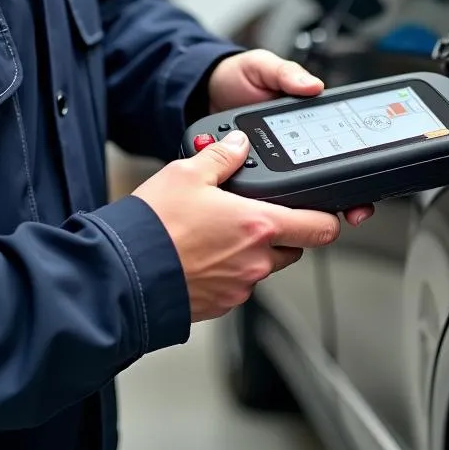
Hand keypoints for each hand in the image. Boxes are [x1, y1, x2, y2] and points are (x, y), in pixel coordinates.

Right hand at [133, 131, 343, 320]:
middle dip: (282, 232)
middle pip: (294, 248)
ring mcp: (240, 287)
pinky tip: (202, 255)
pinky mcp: (220, 305)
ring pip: (265, 268)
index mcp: (259, 225)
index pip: (320, 228)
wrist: (121, 274)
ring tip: (218, 233)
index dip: (326, 219)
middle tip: (253, 215)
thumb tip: (239, 144)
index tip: (323, 212)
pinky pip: (238, 285)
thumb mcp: (187, 174)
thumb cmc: (154, 227)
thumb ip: (222, 157)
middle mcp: (257, 261)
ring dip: (253, 252)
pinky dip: (229, 271)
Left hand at [207, 49, 372, 226]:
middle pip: (327, 178)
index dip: (354, 166)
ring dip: (309, 204)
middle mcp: (297, 145)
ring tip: (310, 209)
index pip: (340, 146)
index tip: (362, 183)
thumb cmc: (239, 77)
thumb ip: (286, 73)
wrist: (202, 91)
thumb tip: (313, 85)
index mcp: (308, 120)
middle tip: (350, 211)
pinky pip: (264, 191)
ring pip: (299, 191)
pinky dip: (269, 201)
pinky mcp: (252, 172)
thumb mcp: (263, 66)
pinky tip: (271, 205)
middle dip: (343, 199)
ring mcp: (275, 162)